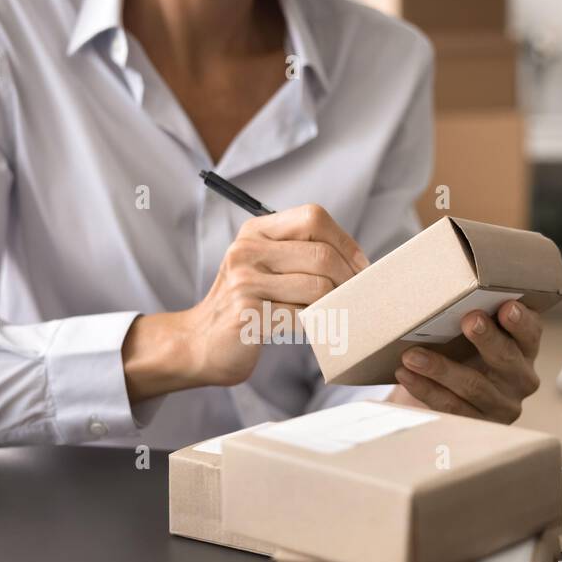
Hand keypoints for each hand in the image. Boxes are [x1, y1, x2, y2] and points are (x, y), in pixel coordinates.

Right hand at [122, 204, 367, 401]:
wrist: (200, 344)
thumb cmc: (246, 306)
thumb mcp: (264, 266)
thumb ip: (300, 254)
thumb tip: (359, 261)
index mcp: (255, 231)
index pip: (314, 218)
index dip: (346, 242)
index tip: (361, 267)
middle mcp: (246, 251)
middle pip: (322, 254)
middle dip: (348, 279)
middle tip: (355, 296)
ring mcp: (245, 283)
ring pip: (318, 288)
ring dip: (334, 304)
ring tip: (331, 313)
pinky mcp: (249, 316)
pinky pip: (304, 317)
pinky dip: (317, 324)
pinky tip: (311, 328)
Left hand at [388, 301, 542, 423]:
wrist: (437, 393)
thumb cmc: (455, 347)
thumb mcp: (465, 329)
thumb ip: (463, 306)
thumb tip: (422, 269)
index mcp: (524, 346)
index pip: (531, 333)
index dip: (522, 321)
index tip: (507, 307)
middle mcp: (520, 377)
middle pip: (507, 358)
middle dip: (487, 339)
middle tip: (468, 320)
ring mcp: (502, 405)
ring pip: (474, 386)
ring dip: (441, 368)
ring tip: (411, 355)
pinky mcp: (478, 424)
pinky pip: (452, 408)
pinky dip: (426, 390)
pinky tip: (405, 374)